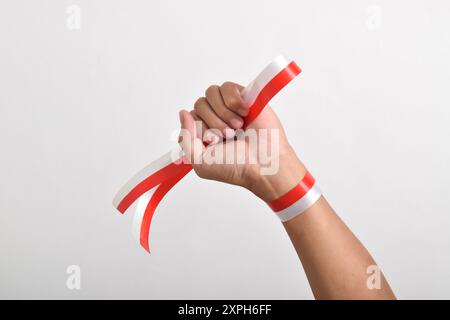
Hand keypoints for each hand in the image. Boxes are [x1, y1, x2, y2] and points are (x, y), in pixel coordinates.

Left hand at [178, 82, 305, 201]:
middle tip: (228, 136)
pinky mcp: (244, 98)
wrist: (264, 162)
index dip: (199, 128)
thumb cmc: (236, 167)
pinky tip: (244, 113)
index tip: (213, 143)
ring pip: (211, 93)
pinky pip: (227, 87)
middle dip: (213, 122)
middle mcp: (215, 118)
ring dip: (223, 112)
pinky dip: (233, 100)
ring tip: (238, 126)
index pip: (189, 117)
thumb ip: (186, 139)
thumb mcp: (200, 162)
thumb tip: (183, 113)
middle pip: (199, 104)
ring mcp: (229, 108)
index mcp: (203, 133)